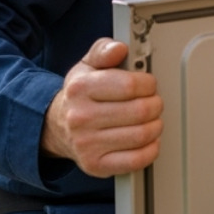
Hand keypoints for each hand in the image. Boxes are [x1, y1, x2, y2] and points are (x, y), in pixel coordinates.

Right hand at [40, 38, 163, 176]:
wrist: (57, 127)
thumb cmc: (80, 96)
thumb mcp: (87, 65)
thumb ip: (104, 51)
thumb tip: (119, 48)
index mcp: (81, 89)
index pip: (130, 85)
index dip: (148, 84)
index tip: (148, 85)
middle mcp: (81, 117)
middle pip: (140, 111)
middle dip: (155, 104)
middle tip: (153, 103)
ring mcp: (87, 144)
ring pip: (142, 135)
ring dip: (156, 126)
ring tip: (151, 120)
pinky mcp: (96, 165)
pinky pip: (136, 160)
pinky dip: (150, 149)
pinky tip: (147, 140)